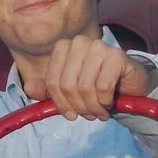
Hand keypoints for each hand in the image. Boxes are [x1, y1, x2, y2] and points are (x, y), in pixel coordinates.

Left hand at [23, 37, 157, 120]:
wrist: (128, 84)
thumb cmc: (95, 86)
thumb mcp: (68, 90)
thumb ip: (47, 90)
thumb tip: (29, 89)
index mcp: (63, 48)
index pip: (52, 82)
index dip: (60, 103)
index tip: (71, 114)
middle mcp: (79, 42)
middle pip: (67, 85)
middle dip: (78, 107)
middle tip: (89, 114)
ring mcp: (98, 46)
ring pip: (85, 87)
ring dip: (92, 107)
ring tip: (99, 111)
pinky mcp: (117, 55)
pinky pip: (103, 86)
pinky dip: (104, 101)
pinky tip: (109, 103)